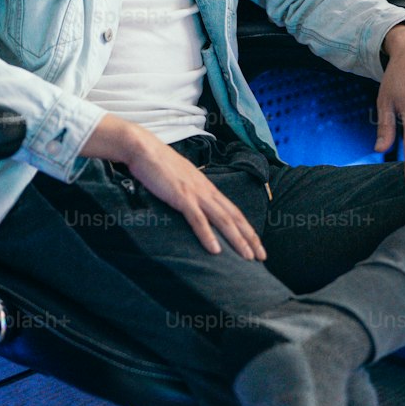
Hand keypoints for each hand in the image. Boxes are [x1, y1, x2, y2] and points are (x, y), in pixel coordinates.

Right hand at [82, 115, 266, 259]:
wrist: (143, 148)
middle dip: (250, 238)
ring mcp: (195, 193)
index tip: (256, 245)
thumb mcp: (180, 179)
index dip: (247, 229)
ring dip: (237, 239)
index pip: (233, 211)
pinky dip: (208, 235)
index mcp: (207, 187)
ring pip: (223, 219)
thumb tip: (194, 205)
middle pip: (234, 217)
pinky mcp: (181, 197)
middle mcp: (206, 190)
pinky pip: (198, 219)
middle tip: (261, 257)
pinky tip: (215, 250)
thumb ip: (190, 192)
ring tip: (247, 257)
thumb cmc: (158, 164)